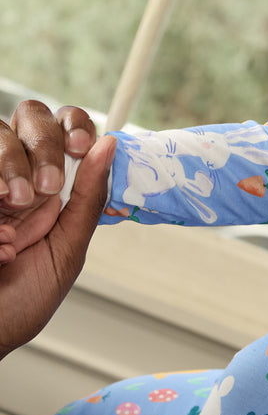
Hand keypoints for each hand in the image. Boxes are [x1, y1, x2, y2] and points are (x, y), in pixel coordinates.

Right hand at [0, 101, 98, 263]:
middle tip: (48, 187)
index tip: (82, 147)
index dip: (75, 124)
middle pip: (29, 115)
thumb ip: (89, 198)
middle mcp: (14, 174)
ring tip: (13, 209)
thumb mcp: (67, 249)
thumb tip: (109, 145)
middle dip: (44, 144)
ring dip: (10, 166)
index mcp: (48, 184)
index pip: (64, 125)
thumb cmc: (22, 299)